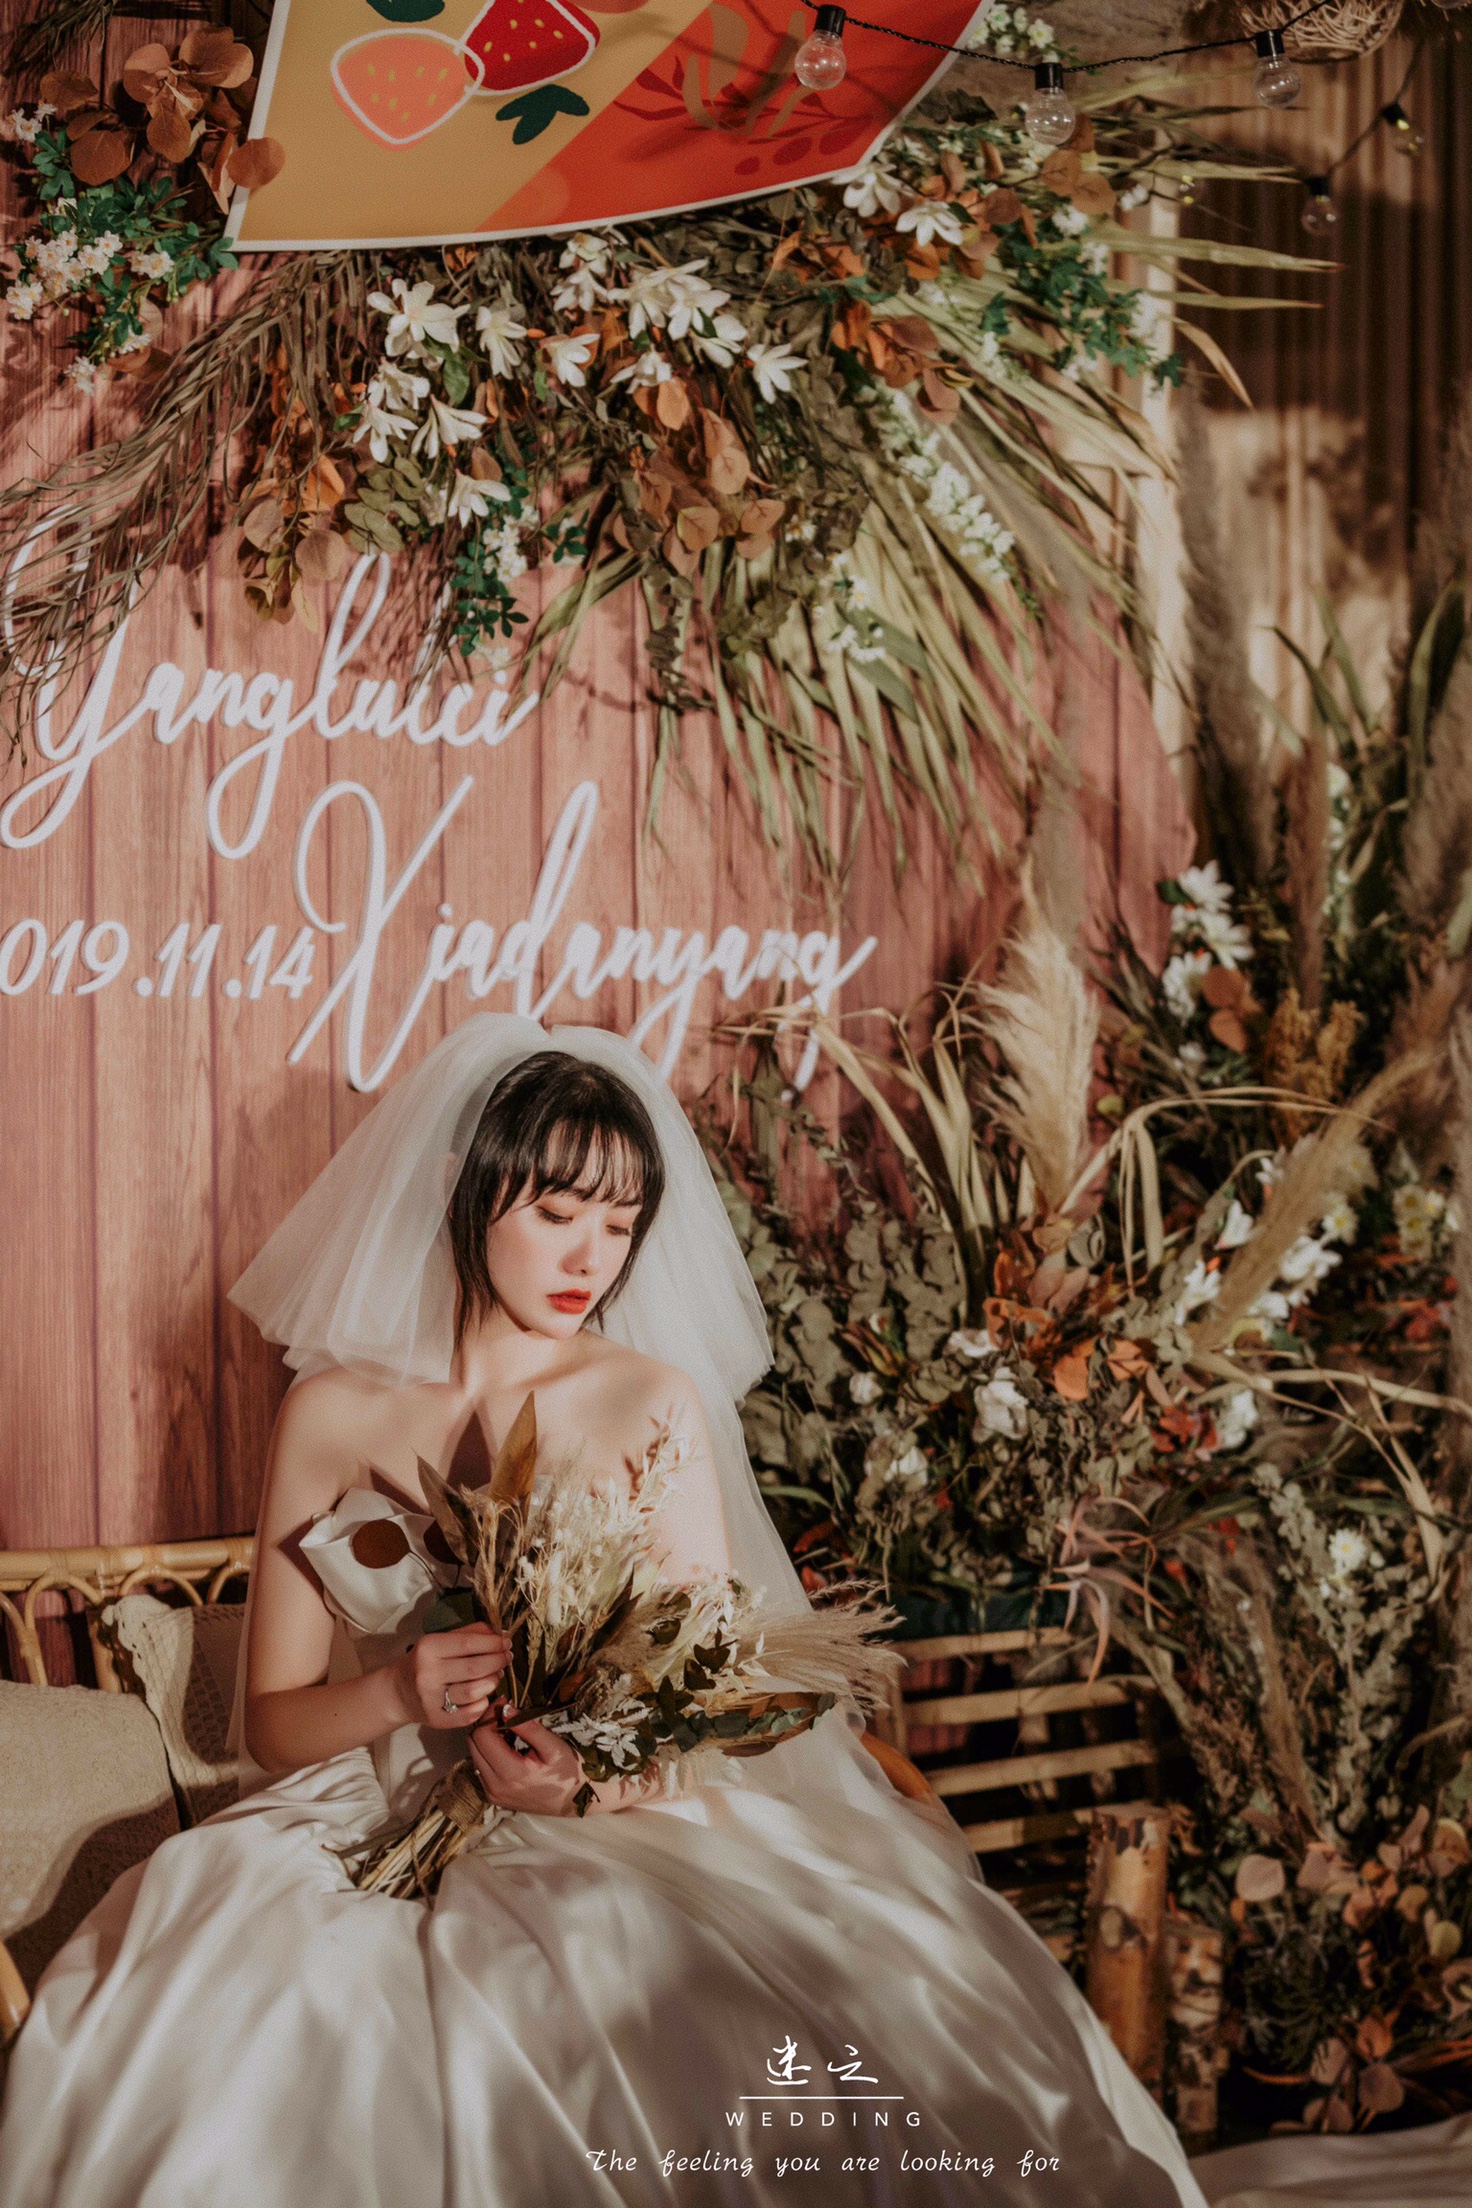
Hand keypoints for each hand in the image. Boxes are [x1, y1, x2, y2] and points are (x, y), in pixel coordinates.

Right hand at [392, 1623, 509, 1730]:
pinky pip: (470, 1713)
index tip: (507, 1642)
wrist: (397, 1693)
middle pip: (475, 1667)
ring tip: (496, 1675)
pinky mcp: (437, 1720)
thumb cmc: (424, 1662)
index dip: (493, 1643)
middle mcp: (428, 1675)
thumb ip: (469, 1634)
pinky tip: (483, 1694)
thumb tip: (500, 1633)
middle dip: (498, 1661)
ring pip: (474, 1691)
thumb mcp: (440, 1641)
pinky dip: (483, 1703)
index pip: (468, 1643)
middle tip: (507, 1658)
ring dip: (493, 1681)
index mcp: (428, 1649)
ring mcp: (432, 1700)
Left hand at [467, 1709, 585, 1815]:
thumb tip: (505, 1708)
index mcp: (510, 1773)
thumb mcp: (553, 1746)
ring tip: (507, 1728)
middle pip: (473, 1744)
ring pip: (474, 1755)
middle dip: (485, 1723)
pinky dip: (488, 1752)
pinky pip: (481, 1767)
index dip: (490, 1714)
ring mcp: (492, 1794)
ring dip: (486, 1738)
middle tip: (504, 1712)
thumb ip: (528, 1727)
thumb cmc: (568, 1772)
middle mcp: (495, 1786)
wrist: (574, 1801)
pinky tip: (506, 1746)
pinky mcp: (493, 1796)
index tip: (504, 1702)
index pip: (482, 1735)